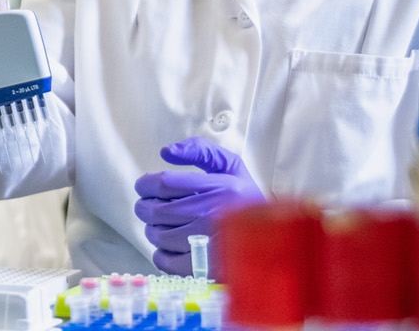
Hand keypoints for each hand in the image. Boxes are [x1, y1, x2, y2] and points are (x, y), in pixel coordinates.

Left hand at [134, 137, 263, 274]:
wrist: (274, 239)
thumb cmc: (247, 201)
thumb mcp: (232, 167)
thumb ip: (201, 151)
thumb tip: (167, 152)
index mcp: (219, 188)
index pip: (164, 183)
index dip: (145, 184)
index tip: (144, 187)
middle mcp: (212, 214)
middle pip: (155, 210)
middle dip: (145, 206)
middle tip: (150, 206)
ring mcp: (208, 243)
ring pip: (157, 235)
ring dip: (152, 229)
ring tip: (164, 225)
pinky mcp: (205, 267)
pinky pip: (165, 260)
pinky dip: (160, 253)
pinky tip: (172, 246)